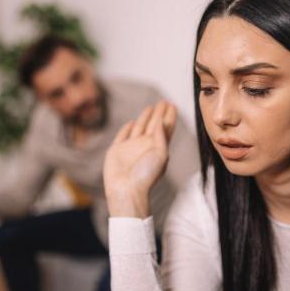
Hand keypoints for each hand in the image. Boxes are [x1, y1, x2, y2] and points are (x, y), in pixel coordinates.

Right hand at [104, 101, 176, 217]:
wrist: (126, 189)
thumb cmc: (146, 175)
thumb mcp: (160, 154)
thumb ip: (161, 136)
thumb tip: (161, 121)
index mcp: (158, 146)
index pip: (165, 127)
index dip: (169, 116)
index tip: (172, 105)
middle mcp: (145, 145)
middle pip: (154, 125)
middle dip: (159, 113)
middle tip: (163, 102)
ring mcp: (131, 147)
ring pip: (140, 127)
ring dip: (145, 117)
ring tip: (151, 107)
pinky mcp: (117, 150)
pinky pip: (124, 135)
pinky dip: (128, 128)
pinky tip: (132, 122)